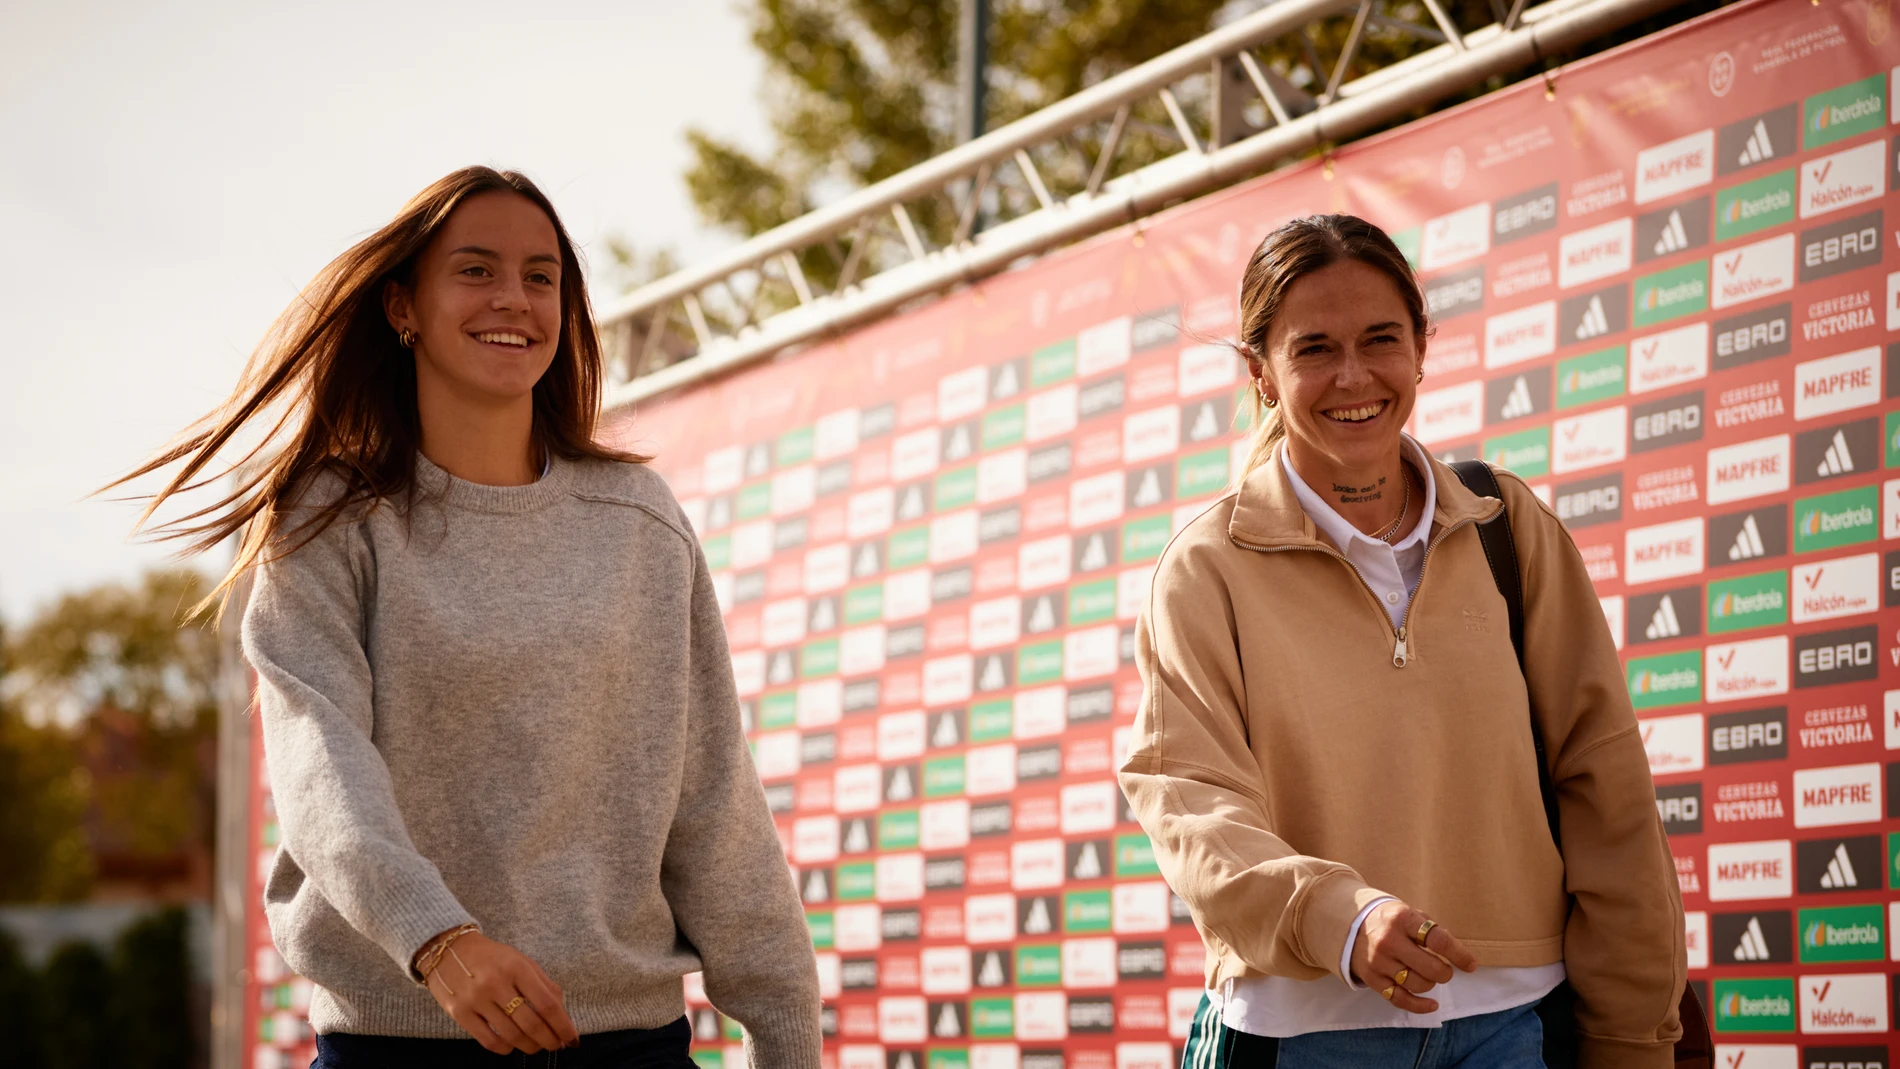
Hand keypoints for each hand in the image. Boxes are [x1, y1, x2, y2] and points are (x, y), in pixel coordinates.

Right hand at [419, 931, 580, 1053]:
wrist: (448, 949)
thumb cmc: (492, 957)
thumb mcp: (521, 961)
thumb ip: (544, 985)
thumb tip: (563, 1015)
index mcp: (517, 968)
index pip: (547, 1004)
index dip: (563, 1026)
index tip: (572, 1039)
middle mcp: (496, 983)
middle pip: (531, 1024)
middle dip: (549, 1040)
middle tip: (556, 1045)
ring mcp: (476, 999)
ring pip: (511, 1036)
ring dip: (529, 1046)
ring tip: (536, 1046)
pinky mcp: (459, 1013)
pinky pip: (488, 1041)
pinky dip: (505, 1049)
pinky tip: (512, 1046)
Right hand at [1349, 901, 1478, 1013]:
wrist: (1350, 924)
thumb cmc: (1391, 920)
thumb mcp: (1411, 914)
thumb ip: (1433, 932)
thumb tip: (1460, 957)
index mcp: (1402, 919)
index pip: (1438, 940)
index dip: (1459, 955)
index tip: (1471, 965)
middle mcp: (1389, 940)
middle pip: (1431, 968)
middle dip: (1445, 973)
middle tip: (1445, 971)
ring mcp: (1379, 961)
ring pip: (1418, 984)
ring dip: (1431, 984)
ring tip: (1428, 976)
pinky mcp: (1372, 979)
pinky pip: (1400, 999)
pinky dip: (1420, 1006)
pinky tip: (1432, 1004)